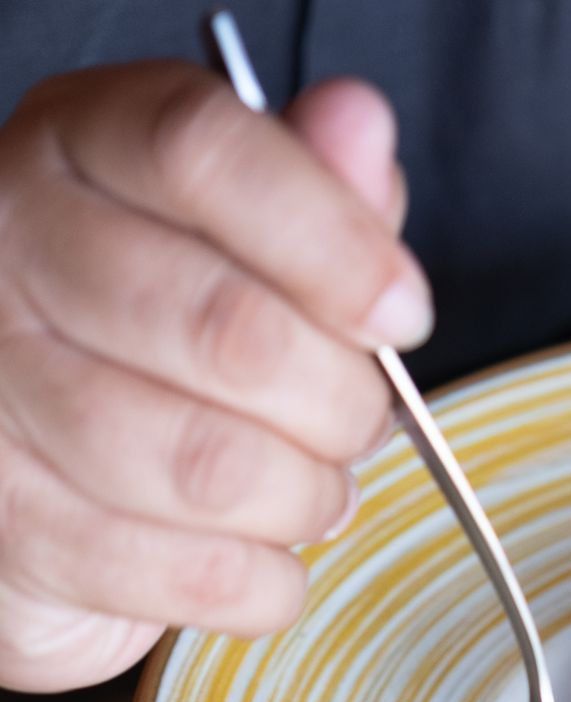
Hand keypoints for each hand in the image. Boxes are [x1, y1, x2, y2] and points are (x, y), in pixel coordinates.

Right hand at [0, 60, 432, 692]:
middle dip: (340, 401)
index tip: (401, 311)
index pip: (201, 150)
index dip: (333, 240)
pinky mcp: (16, 527)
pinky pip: (194, 572)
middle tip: (356, 420)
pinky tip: (263, 549)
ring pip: (213, 467)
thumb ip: (309, 182)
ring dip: (306, 496)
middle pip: (227, 328)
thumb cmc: (159, 332)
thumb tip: (359, 123)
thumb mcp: (240, 231)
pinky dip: (267, 579)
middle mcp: (11, 251)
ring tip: (312, 488)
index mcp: (77, 146)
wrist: (37, 471)